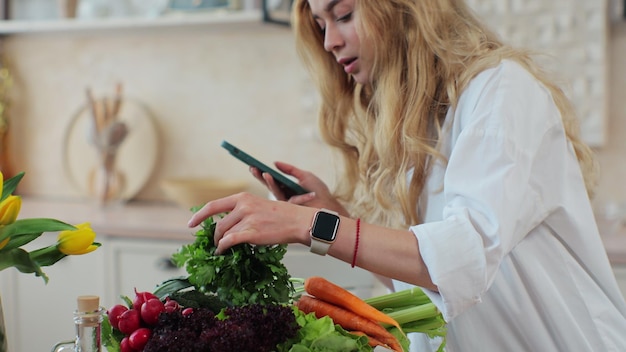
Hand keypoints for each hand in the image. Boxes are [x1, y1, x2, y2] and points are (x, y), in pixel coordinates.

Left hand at [187, 192, 312, 253]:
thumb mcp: (259, 205)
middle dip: (214, 236)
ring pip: (224, 234)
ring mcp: (247, 219)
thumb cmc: (281, 215)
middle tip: (214, 243)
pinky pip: (229, 241)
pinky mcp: (252, 232)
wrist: (298, 221)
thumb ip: (242, 211)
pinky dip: (223, 248)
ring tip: (221, 249)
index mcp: (243, 197)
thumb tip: (225, 224)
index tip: (190, 224)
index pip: (214, 205)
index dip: (199, 216)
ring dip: (220, 243)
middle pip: (219, 224)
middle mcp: (243, 206)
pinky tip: (222, 252)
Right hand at [251, 161, 348, 214]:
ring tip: (266, 174)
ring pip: (275, 193)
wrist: (328, 206)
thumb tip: (274, 162)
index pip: (270, 179)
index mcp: (285, 187)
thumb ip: (289, 170)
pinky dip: (294, 192)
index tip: (252, 165)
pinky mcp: (293, 209)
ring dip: (270, 183)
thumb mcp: (304, 176)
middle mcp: (284, 196)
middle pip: (269, 185)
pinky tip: (290, 184)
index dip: (261, 173)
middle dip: (260, 177)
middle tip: (252, 168)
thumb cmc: (319, 191)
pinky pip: (291, 200)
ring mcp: (287, 203)